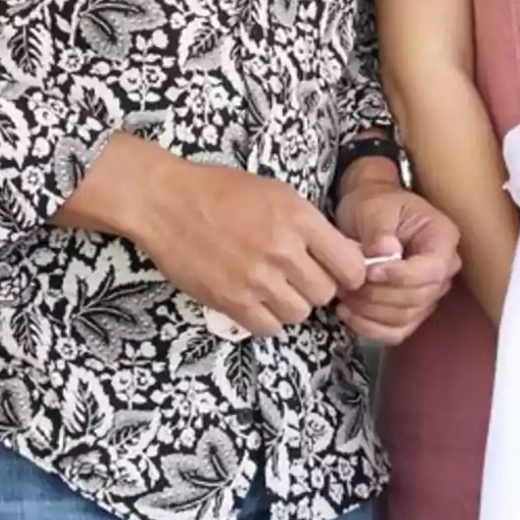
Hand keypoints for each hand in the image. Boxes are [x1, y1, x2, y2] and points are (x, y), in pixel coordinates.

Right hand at [55, 135, 367, 336]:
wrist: (168, 202)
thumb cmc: (223, 191)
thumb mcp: (278, 194)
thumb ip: (311, 225)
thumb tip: (345, 254)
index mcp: (299, 219)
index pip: (351, 265)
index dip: (350, 273)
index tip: (340, 272)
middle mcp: (283, 251)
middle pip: (326, 293)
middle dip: (318, 287)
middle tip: (300, 276)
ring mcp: (257, 279)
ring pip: (299, 314)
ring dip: (292, 304)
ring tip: (275, 286)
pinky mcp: (231, 301)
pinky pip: (269, 328)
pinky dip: (267, 318)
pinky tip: (257, 299)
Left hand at [333, 178, 460, 345]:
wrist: (370, 214)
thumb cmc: (375, 204)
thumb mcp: (374, 208)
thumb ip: (379, 230)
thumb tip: (386, 254)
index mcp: (442, 238)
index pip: (431, 270)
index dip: (401, 277)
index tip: (370, 271)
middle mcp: (444, 269)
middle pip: (419, 298)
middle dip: (379, 295)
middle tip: (349, 283)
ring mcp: (430, 293)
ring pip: (405, 318)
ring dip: (370, 312)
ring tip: (344, 294)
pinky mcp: (412, 310)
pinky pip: (396, 332)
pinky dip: (370, 328)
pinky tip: (347, 312)